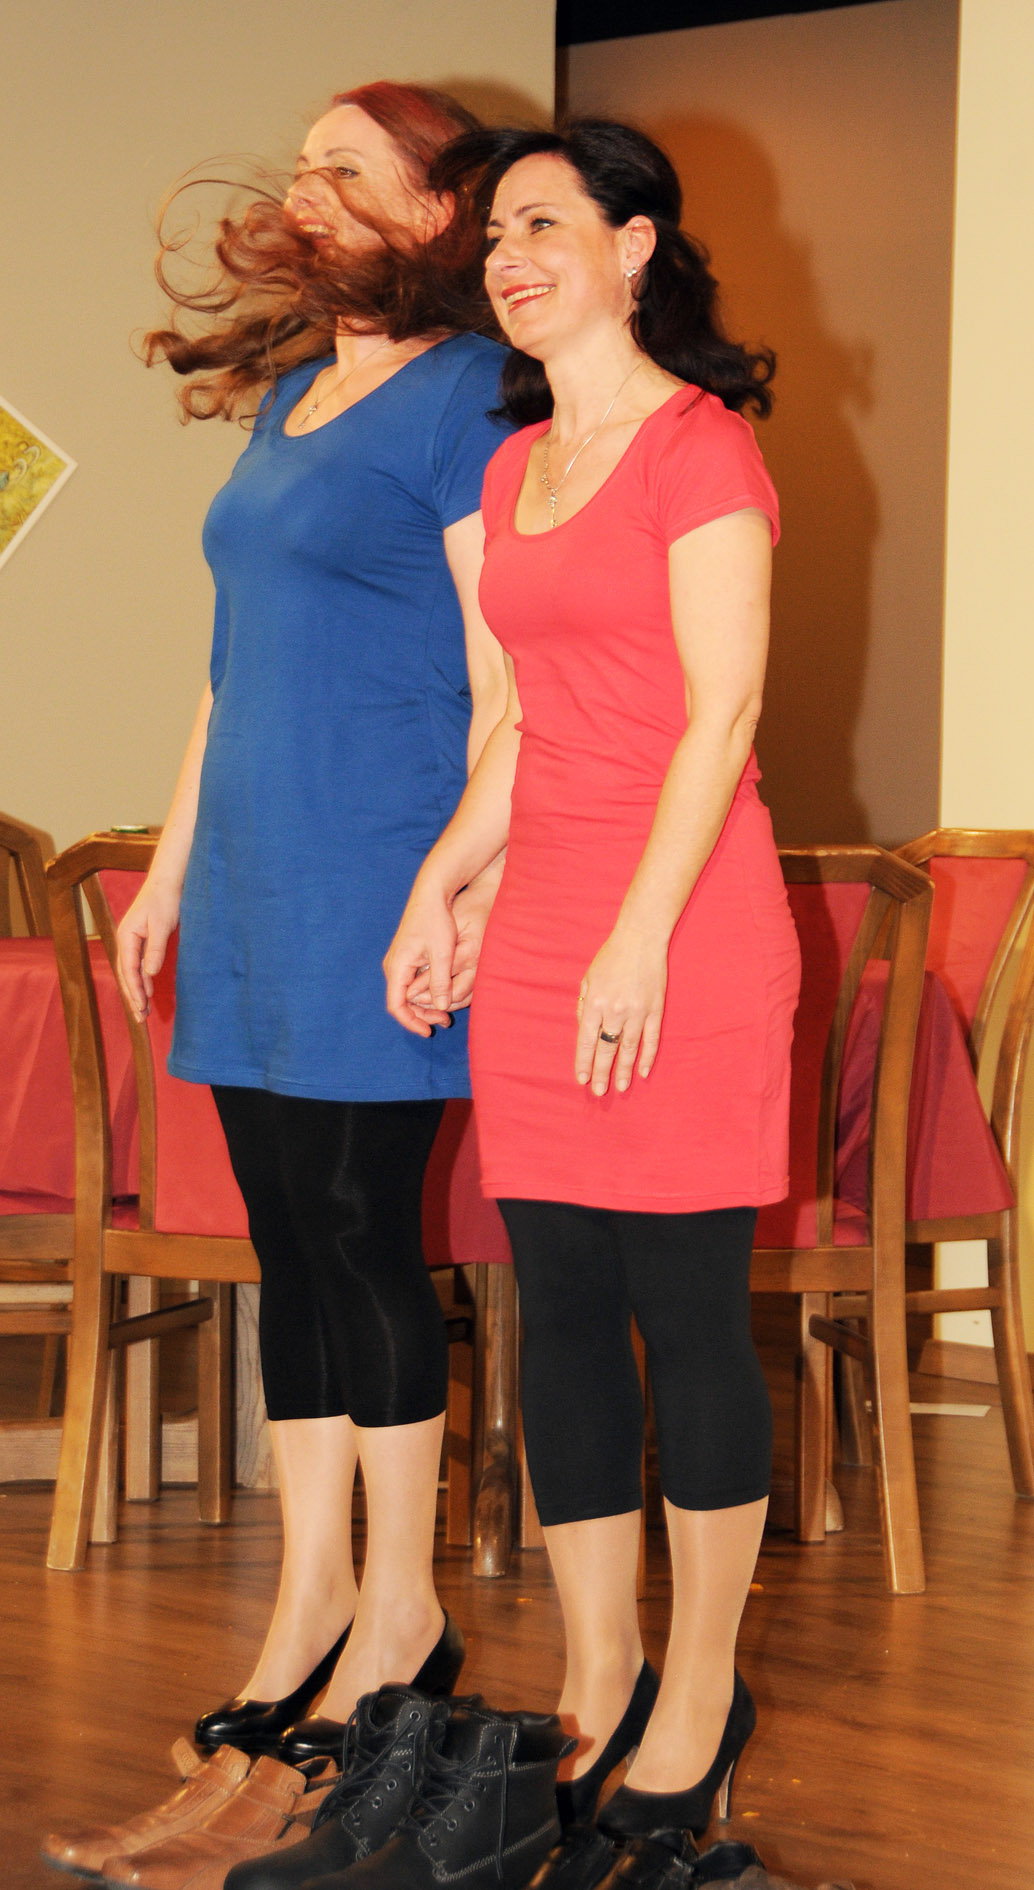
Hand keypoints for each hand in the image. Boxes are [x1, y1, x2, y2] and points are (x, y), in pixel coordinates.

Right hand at [116, 878, 180, 1020]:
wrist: (167, 881)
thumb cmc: (165, 899)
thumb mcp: (162, 925)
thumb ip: (155, 949)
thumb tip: (149, 974)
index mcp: (126, 936)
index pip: (128, 969)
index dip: (134, 989)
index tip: (141, 1006)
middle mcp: (125, 940)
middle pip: (126, 974)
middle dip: (133, 997)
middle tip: (140, 1019)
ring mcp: (133, 941)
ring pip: (132, 972)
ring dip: (137, 991)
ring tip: (143, 1012)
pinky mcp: (142, 941)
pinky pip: (139, 965)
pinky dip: (143, 980)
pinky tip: (148, 993)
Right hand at [407, 861, 502, 1012]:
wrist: (431, 894)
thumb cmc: (437, 920)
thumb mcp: (443, 953)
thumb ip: (440, 981)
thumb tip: (441, 1008)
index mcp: (398, 967)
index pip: (396, 1005)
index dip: (411, 1022)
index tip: (428, 1031)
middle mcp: (394, 966)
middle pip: (401, 1001)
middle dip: (420, 1015)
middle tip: (443, 1021)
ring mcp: (399, 961)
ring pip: (407, 993)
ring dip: (424, 1005)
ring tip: (446, 1012)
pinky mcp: (407, 956)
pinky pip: (411, 982)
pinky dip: (424, 993)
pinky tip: (442, 995)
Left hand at [575, 927, 667, 1095]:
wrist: (641, 938)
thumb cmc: (611, 957)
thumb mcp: (588, 978)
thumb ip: (584, 1005)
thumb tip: (584, 1031)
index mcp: (595, 1002)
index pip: (586, 1040)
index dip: (584, 1061)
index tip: (582, 1079)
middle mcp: (615, 1010)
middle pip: (606, 1049)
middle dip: (601, 1072)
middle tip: (599, 1092)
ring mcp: (637, 1011)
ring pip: (629, 1048)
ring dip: (623, 1070)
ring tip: (619, 1088)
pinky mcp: (655, 1009)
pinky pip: (651, 1038)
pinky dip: (647, 1056)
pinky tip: (642, 1071)